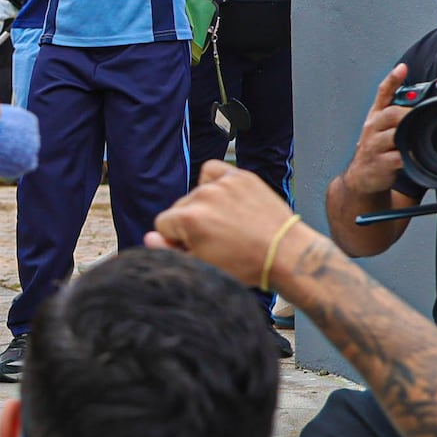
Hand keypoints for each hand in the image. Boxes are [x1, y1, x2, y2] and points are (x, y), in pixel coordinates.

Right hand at [147, 160, 316, 287]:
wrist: (285, 253)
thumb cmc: (246, 264)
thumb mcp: (201, 265)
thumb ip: (168, 250)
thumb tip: (150, 237)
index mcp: (188, 219)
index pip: (162, 223)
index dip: (176, 238)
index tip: (195, 246)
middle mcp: (203, 196)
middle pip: (179, 207)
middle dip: (190, 221)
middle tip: (215, 238)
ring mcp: (223, 184)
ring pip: (196, 192)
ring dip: (204, 205)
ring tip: (225, 222)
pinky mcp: (240, 176)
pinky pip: (213, 171)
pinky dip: (214, 182)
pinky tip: (225, 199)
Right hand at [340, 65, 409, 198]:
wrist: (361, 177)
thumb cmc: (376, 148)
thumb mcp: (381, 127)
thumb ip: (397, 111)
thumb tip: (421, 97)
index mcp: (376, 116)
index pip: (382, 93)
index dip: (392, 79)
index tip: (402, 68)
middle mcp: (373, 128)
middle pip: (391, 113)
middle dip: (408, 114)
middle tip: (423, 115)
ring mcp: (374, 146)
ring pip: (393, 135)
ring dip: (408, 134)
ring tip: (420, 135)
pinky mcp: (379, 163)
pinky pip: (397, 158)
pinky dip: (409, 157)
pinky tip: (416, 156)